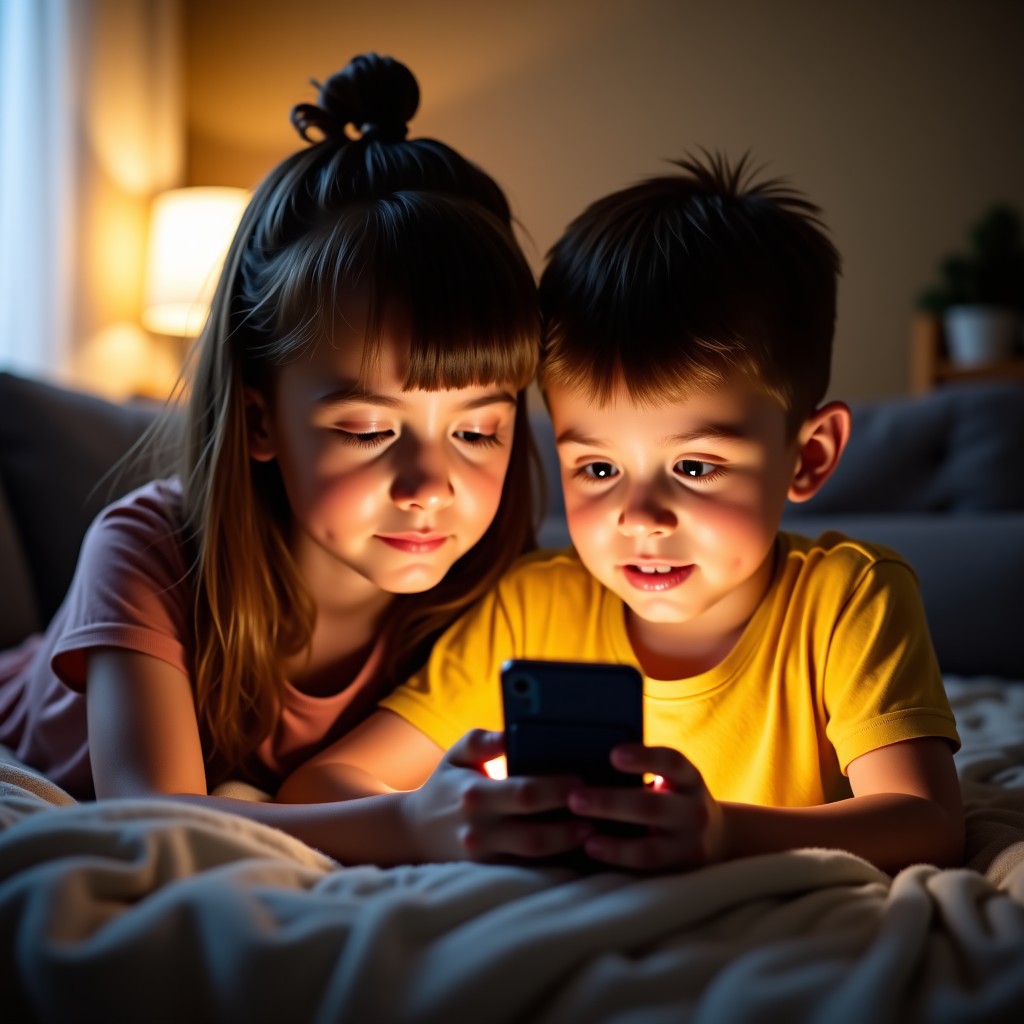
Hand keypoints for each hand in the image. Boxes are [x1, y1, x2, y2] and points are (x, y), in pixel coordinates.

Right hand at [398, 729, 594, 862]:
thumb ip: (482, 741)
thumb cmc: (445, 786)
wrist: (413, 832)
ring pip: (535, 861)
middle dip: (571, 825)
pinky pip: (529, 873)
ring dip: (568, 848)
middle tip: (600, 812)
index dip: (557, 789)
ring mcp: (484, 859)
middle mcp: (479, 831)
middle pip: (535, 835)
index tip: (582, 780)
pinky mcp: (490, 875)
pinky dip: (556, 864)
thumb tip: (509, 733)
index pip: (524, 793)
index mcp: (475, 796)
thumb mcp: (455, 755)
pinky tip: (579, 852)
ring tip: (596, 833)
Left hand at [567, 743, 722, 871]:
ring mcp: (691, 845)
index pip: (671, 762)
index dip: (644, 758)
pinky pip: (647, 869)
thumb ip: (640, 772)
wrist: (715, 837)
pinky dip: (619, 859)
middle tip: (575, 798)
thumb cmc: (672, 798)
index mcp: (689, 778)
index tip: (613, 755)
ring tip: (582, 837)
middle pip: (654, 807)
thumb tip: (586, 764)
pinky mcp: (680, 871)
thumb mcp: (670, 779)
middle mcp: (695, 811)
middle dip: (611, 803)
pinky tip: (593, 850)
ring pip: (651, 848)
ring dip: (614, 844)